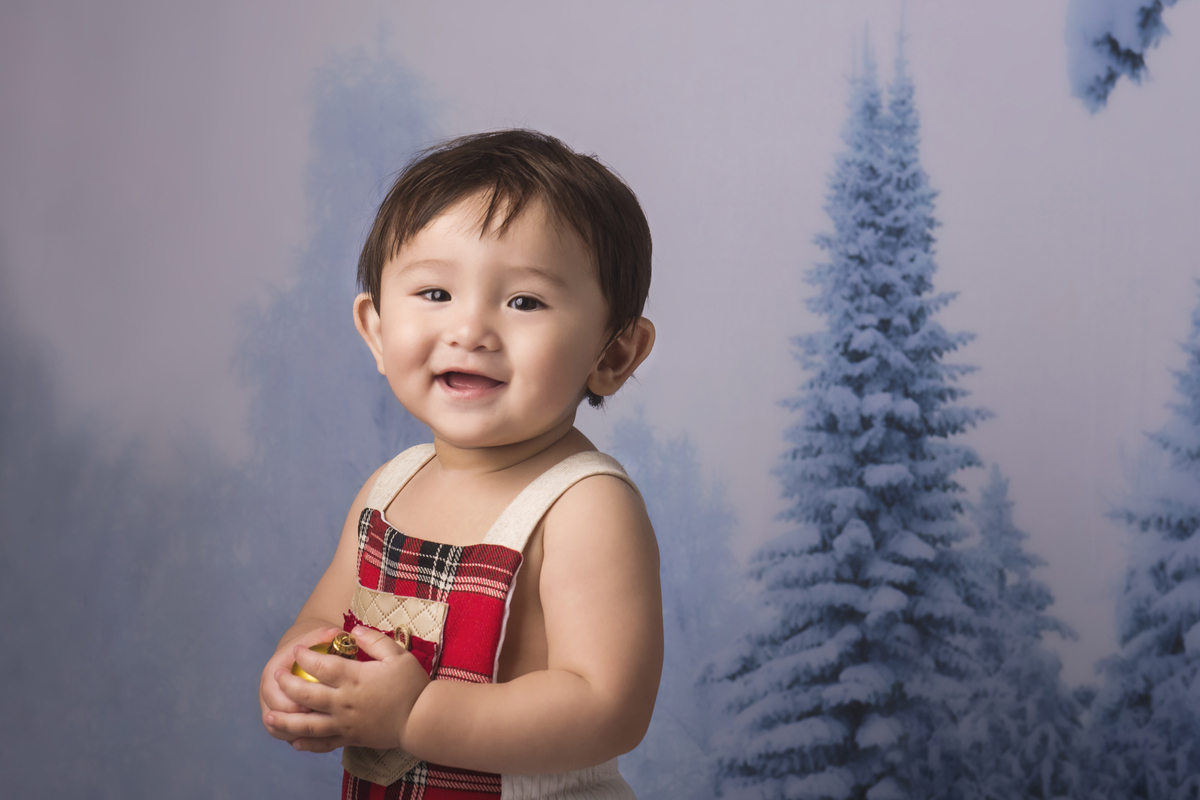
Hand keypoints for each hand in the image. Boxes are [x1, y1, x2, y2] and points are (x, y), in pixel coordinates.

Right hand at [260, 624, 343, 742]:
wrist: (301, 649)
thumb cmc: (312, 643)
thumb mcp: (318, 636)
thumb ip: (326, 635)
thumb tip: (336, 634)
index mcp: (274, 672)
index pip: (278, 697)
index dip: (297, 707)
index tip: (320, 708)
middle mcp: (268, 692)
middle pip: (277, 719)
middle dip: (299, 725)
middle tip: (325, 724)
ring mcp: (273, 707)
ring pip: (280, 731)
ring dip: (299, 735)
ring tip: (324, 733)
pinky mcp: (282, 718)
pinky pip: (288, 735)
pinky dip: (302, 740)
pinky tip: (322, 738)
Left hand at [267, 626, 430, 752]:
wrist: (422, 719)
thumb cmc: (412, 685)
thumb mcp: (398, 655)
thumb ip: (374, 641)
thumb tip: (354, 631)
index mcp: (354, 679)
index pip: (321, 666)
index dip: (305, 657)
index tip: (297, 651)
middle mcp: (344, 703)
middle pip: (306, 695)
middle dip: (288, 684)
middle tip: (278, 676)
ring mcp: (345, 723)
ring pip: (308, 724)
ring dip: (286, 721)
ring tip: (270, 716)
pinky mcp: (351, 738)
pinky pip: (323, 743)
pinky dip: (307, 743)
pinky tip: (294, 742)